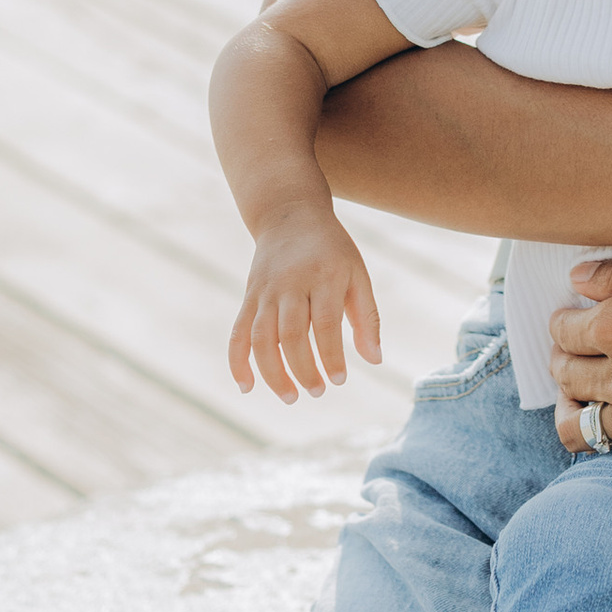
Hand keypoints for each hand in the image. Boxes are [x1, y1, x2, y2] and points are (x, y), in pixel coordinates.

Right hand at [231, 205, 383, 402]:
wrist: (290, 214)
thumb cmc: (332, 251)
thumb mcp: (357, 274)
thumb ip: (367, 317)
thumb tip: (375, 360)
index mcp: (324, 275)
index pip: (326, 322)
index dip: (331, 355)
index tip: (339, 380)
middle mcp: (291, 283)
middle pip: (291, 333)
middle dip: (303, 368)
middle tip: (316, 392)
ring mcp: (265, 291)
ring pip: (261, 337)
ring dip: (272, 372)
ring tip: (289, 397)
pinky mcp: (248, 297)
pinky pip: (238, 333)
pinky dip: (237, 362)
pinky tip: (246, 387)